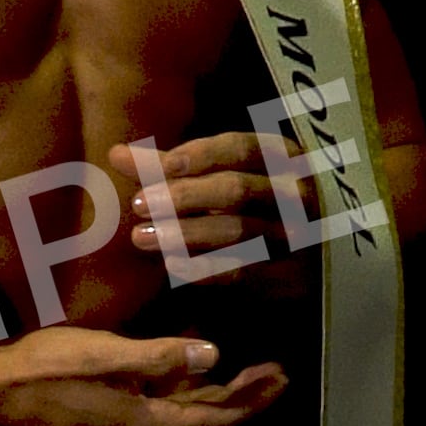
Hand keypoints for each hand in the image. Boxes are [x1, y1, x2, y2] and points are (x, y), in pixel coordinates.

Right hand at [0, 325, 287, 425]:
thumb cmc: (46, 369)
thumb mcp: (106, 354)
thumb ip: (161, 357)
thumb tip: (214, 355)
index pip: (214, 417)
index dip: (251, 398)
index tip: (280, 376)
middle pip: (206, 424)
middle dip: (243, 399)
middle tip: (276, 374)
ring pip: (184, 422)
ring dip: (217, 400)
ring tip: (249, 376)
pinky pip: (162, 419)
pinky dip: (186, 402)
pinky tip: (195, 381)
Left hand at [106, 130, 311, 282]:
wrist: (309, 263)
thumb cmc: (251, 206)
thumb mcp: (222, 178)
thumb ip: (170, 168)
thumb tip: (115, 154)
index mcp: (283, 158)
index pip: (241, 148)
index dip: (200, 155)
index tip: (162, 167)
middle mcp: (295, 195)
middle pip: (236, 190)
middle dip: (184, 196)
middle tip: (138, 204)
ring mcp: (295, 237)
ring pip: (236, 232)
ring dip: (184, 234)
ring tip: (140, 236)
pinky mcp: (287, 277)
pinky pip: (243, 272)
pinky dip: (205, 268)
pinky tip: (171, 265)